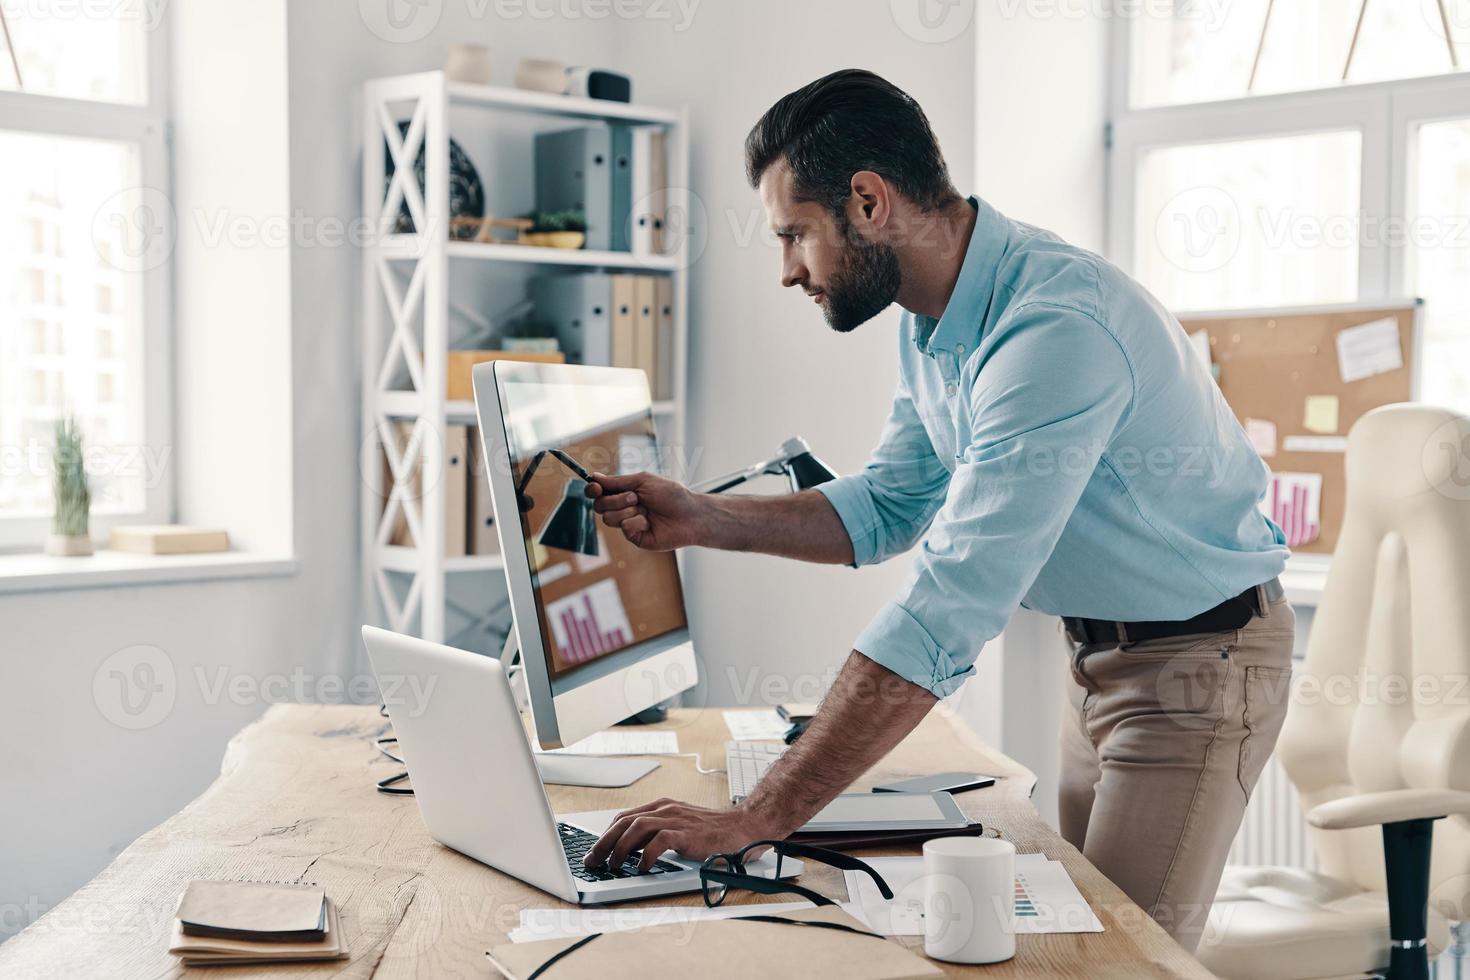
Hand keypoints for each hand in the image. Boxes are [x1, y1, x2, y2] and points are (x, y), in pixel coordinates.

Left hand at [583, 798, 780, 871]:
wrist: (745, 828)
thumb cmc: (714, 832)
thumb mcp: (680, 827)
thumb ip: (658, 834)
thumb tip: (631, 853)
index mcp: (662, 807)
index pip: (625, 817)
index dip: (606, 835)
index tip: (594, 852)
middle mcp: (666, 809)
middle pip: (624, 822)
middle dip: (603, 843)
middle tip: (592, 862)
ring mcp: (677, 820)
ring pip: (636, 828)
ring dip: (620, 849)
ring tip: (614, 867)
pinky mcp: (687, 834)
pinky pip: (659, 841)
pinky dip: (646, 855)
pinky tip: (642, 868)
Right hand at [586, 471, 709, 550]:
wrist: (690, 515)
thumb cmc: (672, 495)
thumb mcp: (643, 481)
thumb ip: (618, 481)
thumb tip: (595, 477)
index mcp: (625, 492)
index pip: (600, 492)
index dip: (593, 489)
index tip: (595, 487)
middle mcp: (624, 508)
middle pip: (600, 506)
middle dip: (615, 500)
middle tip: (635, 497)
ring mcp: (628, 524)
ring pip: (608, 518)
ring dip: (627, 511)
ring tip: (645, 510)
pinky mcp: (635, 538)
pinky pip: (624, 528)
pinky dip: (637, 522)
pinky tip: (649, 522)